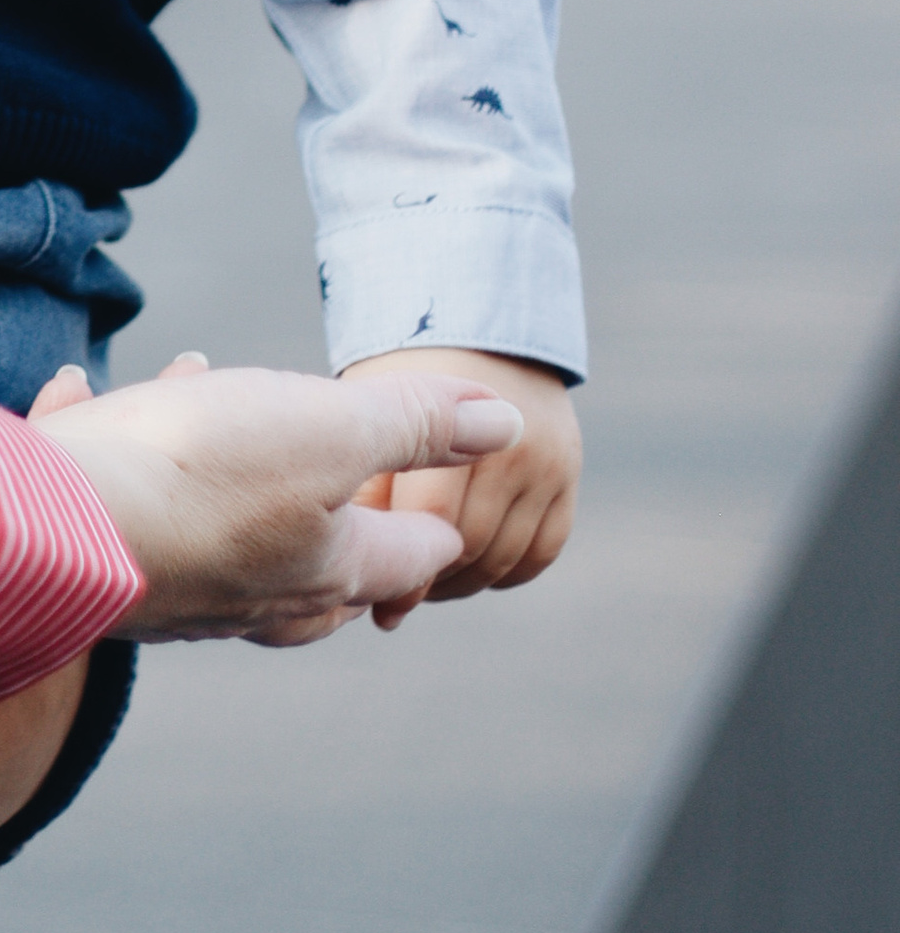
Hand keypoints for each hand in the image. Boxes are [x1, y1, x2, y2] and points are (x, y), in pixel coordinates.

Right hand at [31, 351, 519, 643]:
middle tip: (348, 501)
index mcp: (325, 569)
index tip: (449, 524)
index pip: (406, 557)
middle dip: (331, 529)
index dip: (434, 530)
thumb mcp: (330, 427)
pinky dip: (111, 443)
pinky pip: (114, 493)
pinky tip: (76, 393)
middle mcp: (255, 597)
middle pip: (315, 576)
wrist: (56, 526)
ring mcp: (174, 587)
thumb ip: (415, 421)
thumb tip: (505, 421)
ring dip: (216, 464)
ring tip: (199, 392)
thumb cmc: (203, 472)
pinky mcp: (97, 561)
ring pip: (214, 533)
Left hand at [335, 345, 579, 609]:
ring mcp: (549, 464)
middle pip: (473, 550)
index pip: (436, 523)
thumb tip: (363, 576)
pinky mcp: (568, 477)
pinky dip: (506, 573)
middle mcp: (515, 447)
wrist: (477, 323)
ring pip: (506, 560)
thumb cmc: (404, 372)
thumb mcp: (376, 407)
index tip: (384, 608)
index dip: (409, 575)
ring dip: (464, 583)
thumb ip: (374, 480)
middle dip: (432, 584)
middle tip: (398, 602)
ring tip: (427, 585)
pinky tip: (470, 572)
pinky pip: (542, 552)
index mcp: (459, 425)